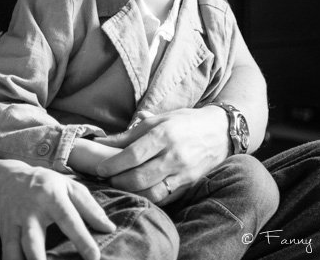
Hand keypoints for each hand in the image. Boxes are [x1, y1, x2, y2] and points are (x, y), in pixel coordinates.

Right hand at [0, 161, 114, 259]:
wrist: (6, 178)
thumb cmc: (46, 184)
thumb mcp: (69, 187)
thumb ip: (90, 207)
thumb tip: (110, 228)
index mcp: (50, 197)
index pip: (67, 219)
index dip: (81, 238)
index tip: (95, 257)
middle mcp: (30, 211)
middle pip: (34, 239)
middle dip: (40, 259)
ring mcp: (14, 223)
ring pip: (15, 248)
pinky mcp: (4, 232)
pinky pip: (6, 252)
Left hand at [94, 107, 227, 204]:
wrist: (220, 131)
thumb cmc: (184, 123)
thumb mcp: (157, 121)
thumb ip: (129, 134)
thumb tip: (101, 143)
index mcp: (163, 135)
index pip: (133, 155)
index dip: (113, 165)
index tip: (99, 170)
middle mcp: (174, 155)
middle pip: (140, 177)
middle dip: (118, 182)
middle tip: (106, 180)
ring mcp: (184, 173)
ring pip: (152, 192)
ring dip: (132, 193)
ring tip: (120, 187)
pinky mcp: (190, 184)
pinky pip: (165, 197)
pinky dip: (149, 198)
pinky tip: (138, 193)